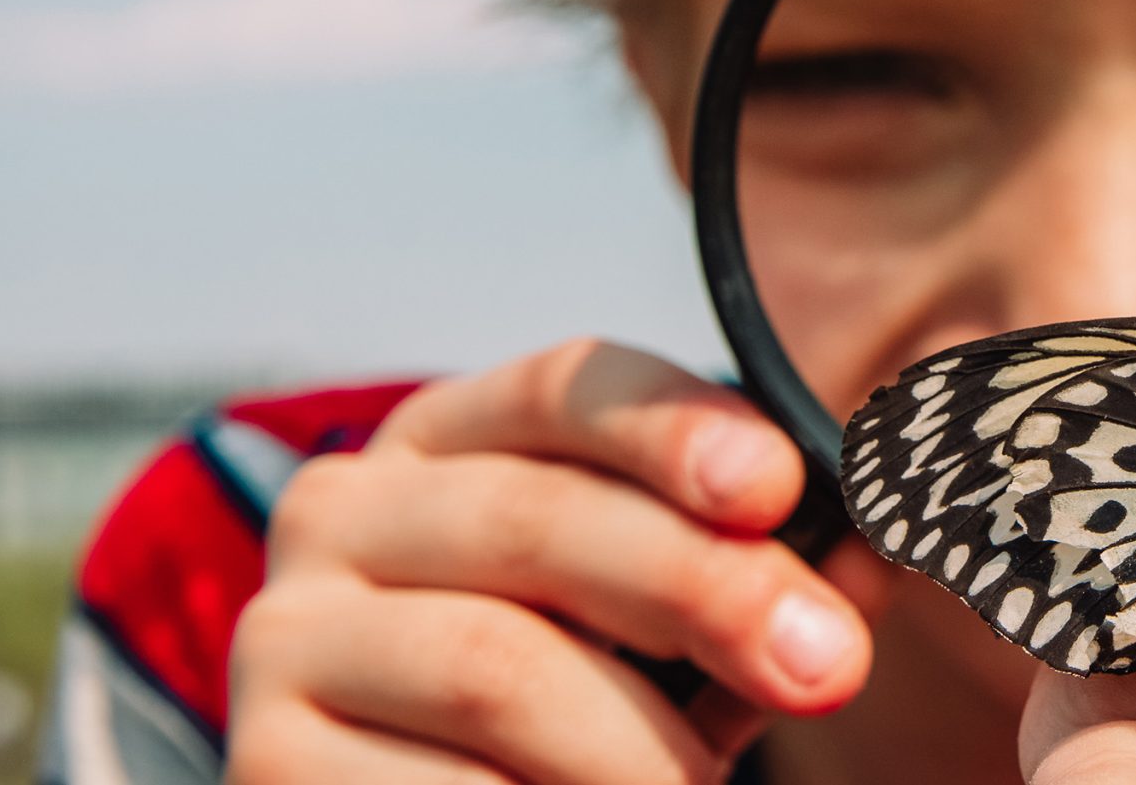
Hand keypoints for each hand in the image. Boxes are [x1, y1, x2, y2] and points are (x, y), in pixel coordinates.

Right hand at [227, 339, 886, 783]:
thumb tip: (869, 564)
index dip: (674, 428)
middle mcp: (344, 510)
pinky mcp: (266, 759)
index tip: (776, 486)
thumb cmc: (577, 725)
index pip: (567, 387)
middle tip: (826, 668)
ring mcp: (286, 634)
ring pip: (493, 665)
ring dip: (636, 748)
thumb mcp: (666, 637)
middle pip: (540, 521)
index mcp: (452, 441)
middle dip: (702, 591)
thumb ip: (753, 582)